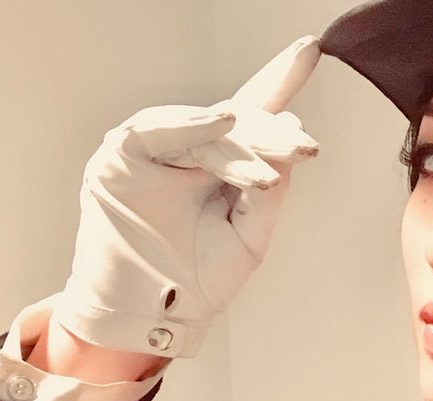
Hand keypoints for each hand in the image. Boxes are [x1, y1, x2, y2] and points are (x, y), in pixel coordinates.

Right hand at [53, 36, 320, 357]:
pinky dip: (191, 126)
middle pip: (238, 126)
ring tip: (265, 168)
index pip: (256, 121)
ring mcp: (156, 150)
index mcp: (222, 168)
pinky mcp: (122, 155)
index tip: (310, 50)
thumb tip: (288, 143)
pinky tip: (221, 122)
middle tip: (302, 146)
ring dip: (239, 144)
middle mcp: (191, 151)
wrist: (149, 318)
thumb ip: (269, 195)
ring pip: (205, 131)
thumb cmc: (195, 281)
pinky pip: (159, 130)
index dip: (281, 83)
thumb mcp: (248, 239)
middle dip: (271, 135)